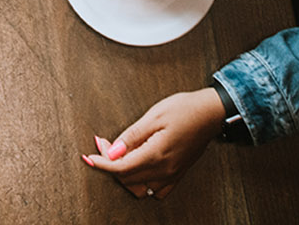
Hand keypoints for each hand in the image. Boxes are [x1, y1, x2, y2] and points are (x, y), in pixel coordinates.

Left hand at [84, 88, 224, 199]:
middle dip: (109, 164)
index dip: (101, 164)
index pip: (120, 168)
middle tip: (103, 144)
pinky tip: (138, 166)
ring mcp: (172, 175)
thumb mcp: (153, 116)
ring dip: (125, 175)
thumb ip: (131, 136)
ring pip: (140, 188)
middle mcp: (164, 170)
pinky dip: (142, 183)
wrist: (210, 113)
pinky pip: (156, 190)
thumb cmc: (183, 109)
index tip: (89, 157)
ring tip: (119, 154)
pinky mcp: (178, 174)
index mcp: (156, 155)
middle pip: (127, 178)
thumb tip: (112, 152)